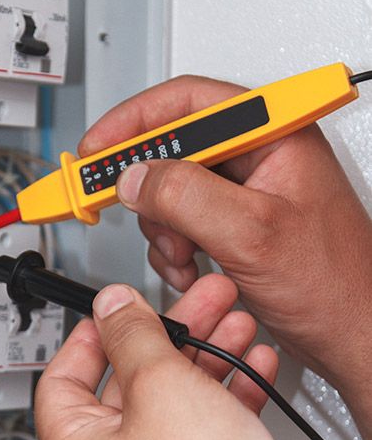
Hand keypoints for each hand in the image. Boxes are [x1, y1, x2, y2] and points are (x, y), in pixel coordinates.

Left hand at [35, 275, 317, 439]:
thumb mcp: (161, 386)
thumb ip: (133, 335)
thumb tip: (111, 307)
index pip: (61, 380)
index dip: (91, 336)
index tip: (119, 311)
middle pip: (127, 387)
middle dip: (169, 338)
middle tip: (198, 307)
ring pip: (173, 405)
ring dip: (205, 359)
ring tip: (235, 326)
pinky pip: (203, 432)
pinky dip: (225, 396)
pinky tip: (253, 368)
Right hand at [79, 75, 371, 405]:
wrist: (354, 335)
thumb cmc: (336, 285)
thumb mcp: (252, 234)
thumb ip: (186, 197)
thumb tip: (135, 177)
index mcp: (273, 134)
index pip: (186, 103)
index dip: (132, 124)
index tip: (94, 151)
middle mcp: (260, 156)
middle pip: (173, 151)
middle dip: (152, 196)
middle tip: (133, 215)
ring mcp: (248, 193)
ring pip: (173, 194)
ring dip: (166, 232)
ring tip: (186, 259)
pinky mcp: (239, 226)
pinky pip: (185, 225)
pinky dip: (177, 251)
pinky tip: (195, 271)